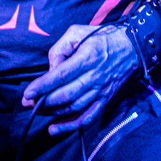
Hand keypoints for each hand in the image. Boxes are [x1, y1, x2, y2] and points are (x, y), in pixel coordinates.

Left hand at [22, 24, 139, 134]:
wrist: (132, 46)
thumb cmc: (102, 37)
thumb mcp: (78, 32)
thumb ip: (60, 49)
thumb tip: (51, 69)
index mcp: (88, 57)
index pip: (61, 75)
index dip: (42, 86)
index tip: (28, 92)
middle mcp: (94, 76)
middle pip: (65, 95)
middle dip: (43, 101)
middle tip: (28, 102)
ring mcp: (100, 90)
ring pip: (73, 107)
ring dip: (52, 112)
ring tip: (38, 109)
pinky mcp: (104, 99)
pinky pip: (87, 117)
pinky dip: (70, 126)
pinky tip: (54, 129)